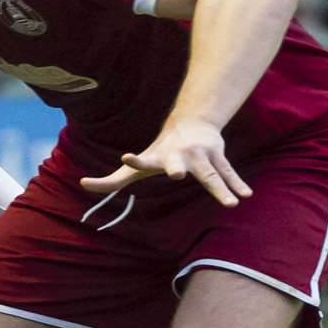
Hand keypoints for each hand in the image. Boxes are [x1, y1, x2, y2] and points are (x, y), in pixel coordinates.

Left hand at [80, 119, 253, 206]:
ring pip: (211, 175)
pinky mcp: (217, 156)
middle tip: (177, 175)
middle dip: (177, 169)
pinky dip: (236, 184)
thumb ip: (110, 180)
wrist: (191, 123)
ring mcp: (200, 156)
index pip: (143, 161)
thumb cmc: (159, 151)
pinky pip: (228, 173)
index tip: (126, 158)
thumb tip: (81, 185)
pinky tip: (246, 195)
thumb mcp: (136, 168)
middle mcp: (179, 157)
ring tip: (231, 204)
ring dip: (221, 188)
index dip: (134, 161)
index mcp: (158, 159)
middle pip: (178, 166)